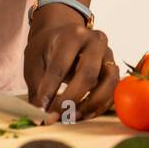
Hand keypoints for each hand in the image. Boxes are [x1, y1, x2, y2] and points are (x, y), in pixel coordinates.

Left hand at [23, 4, 118, 121]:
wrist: (63, 31)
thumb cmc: (48, 47)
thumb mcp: (35, 61)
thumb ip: (38, 88)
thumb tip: (40, 116)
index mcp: (71, 35)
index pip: (61, 66)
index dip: (50, 91)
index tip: (41, 110)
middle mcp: (94, 41)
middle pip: (88, 73)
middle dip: (71, 99)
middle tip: (56, 116)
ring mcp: (108, 54)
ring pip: (108, 82)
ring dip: (91, 105)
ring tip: (72, 116)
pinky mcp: (113, 67)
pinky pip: (113, 90)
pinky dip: (99, 106)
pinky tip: (83, 114)